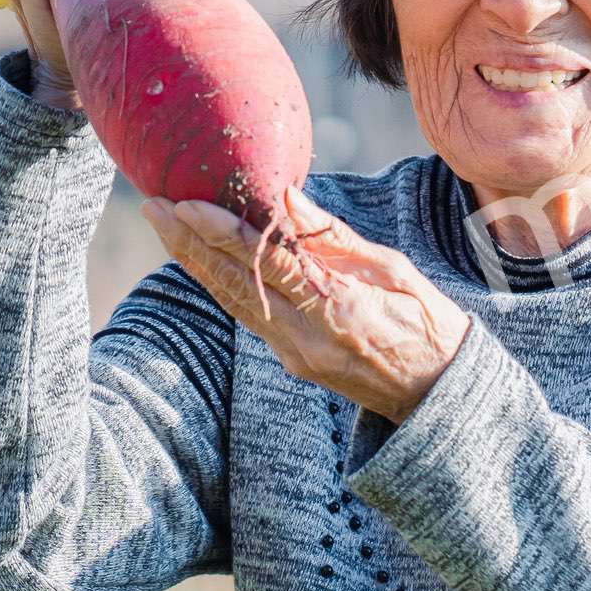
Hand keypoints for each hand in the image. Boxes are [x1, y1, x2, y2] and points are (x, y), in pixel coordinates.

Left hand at [143, 193, 468, 422]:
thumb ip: (333, 237)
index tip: (188, 202)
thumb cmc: (428, 324)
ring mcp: (296, 354)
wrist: (438, 395)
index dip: (224, 232)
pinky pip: (247, 316)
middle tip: (152, 206)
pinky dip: (219, 284)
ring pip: (232, 302)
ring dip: (195, 263)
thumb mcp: (393, 270)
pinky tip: (200, 260)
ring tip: (164, 226)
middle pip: (235, 283)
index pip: (268, 262)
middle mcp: (308, 336)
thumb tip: (286, 195)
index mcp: (339, 308)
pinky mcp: (292, 362)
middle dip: (189, 243)